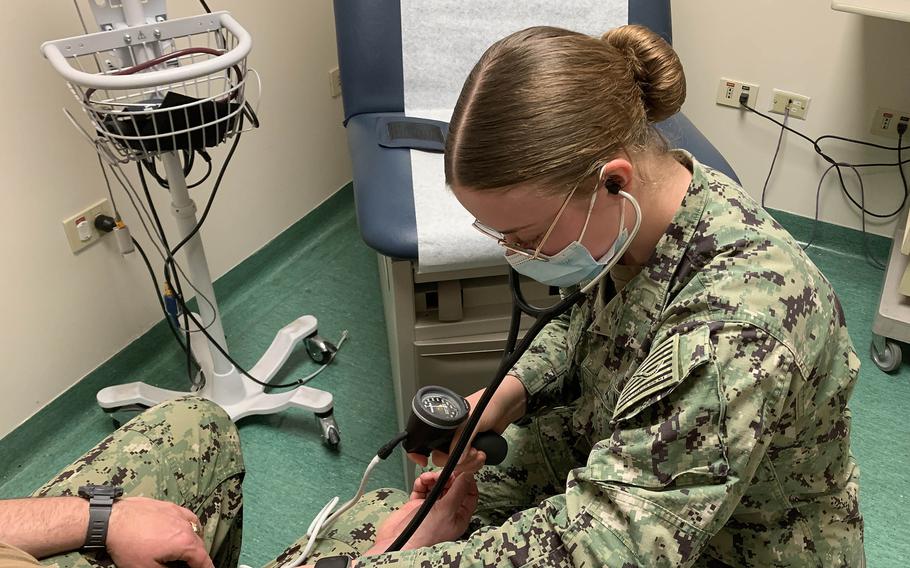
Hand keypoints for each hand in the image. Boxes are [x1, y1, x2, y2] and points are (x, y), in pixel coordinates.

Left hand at [106, 497, 211, 567]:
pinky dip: (189, 525)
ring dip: (195, 541)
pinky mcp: (169, 506)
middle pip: (200, 544)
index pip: (203, 559)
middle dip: (198, 557)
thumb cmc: (128, 545)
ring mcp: (178, 513)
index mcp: (184, 542)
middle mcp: (186, 525)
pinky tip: (182, 529)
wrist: (111, 520)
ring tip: (187, 550)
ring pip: (196, 529)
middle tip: (191, 565)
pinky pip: (187, 516)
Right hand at [371, 471, 477, 551]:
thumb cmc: (425, 535)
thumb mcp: (446, 510)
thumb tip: (468, 475)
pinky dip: (422, 482)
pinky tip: (421, 482)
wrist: (398, 542)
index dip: (466, 481)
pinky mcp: (417, 504)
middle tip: (444, 472)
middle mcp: (446, 511)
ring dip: (434, 478)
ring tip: (430, 477)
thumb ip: (458, 490)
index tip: (461, 470)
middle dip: (448, 477)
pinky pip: (422, 487)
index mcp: (458, 516)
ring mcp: (431, 507)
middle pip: (452, 487)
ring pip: (437, 485)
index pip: (469, 494)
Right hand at [408, 375, 525, 473]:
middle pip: (441, 458)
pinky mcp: (472, 449)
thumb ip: (462, 441)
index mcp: (444, 424)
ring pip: (455, 464)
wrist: (507, 406)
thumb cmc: (487, 404)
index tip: (423, 461)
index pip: (426, 441)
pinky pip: (467, 464)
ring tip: (481, 454)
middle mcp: (449, 434)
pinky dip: (475, 464)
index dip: (420, 453)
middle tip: (473, 453)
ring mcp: (460, 443)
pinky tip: (483, 456)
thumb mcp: (472, 421)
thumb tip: (454, 460)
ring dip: (469, 464)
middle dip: (457, 461)